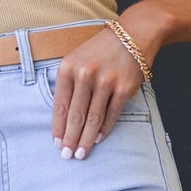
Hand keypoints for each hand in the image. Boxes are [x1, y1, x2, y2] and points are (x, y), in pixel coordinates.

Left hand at [50, 25, 149, 158]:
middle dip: (70, 139)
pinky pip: (111, 114)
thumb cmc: (102, 50)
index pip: (60, 105)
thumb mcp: (78, 59)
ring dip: (86, 139)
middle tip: (67, 156)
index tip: (57, 144)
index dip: (58, 127)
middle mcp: (85, 74)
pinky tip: (98, 139)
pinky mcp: (125, 88)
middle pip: (76, 115)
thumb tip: (63, 119)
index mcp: (68, 67)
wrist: (134, 34)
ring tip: (81, 154)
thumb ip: (69, 83)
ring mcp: (106, 81)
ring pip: (92, 118)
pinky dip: (104, 129)